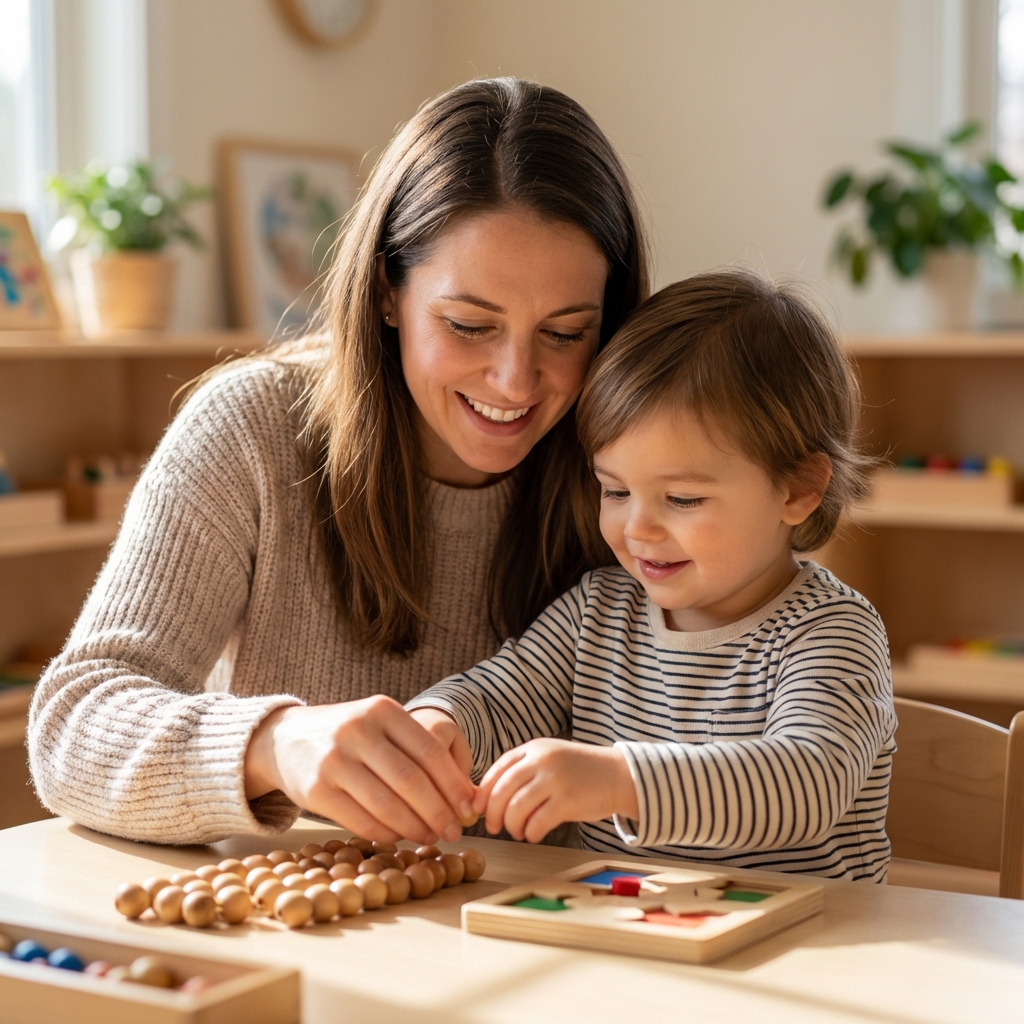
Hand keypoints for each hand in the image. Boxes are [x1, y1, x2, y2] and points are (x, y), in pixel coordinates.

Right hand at [243, 696, 475, 844]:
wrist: (285, 738)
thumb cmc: (349, 736)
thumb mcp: (381, 727)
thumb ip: (419, 752)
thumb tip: (465, 795)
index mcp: (382, 710)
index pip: (429, 750)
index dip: (453, 783)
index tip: (468, 807)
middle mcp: (358, 730)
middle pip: (411, 780)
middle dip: (438, 811)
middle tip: (454, 830)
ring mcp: (334, 760)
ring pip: (387, 804)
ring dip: (414, 827)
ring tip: (430, 837)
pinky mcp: (316, 790)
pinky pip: (361, 820)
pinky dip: (386, 833)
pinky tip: (399, 836)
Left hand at [473, 739, 639, 842]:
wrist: (617, 775)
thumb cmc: (579, 772)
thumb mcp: (549, 760)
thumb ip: (523, 771)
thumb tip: (488, 798)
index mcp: (533, 749)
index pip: (497, 770)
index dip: (484, 792)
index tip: (478, 808)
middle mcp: (542, 760)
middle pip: (502, 790)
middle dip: (493, 813)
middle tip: (494, 827)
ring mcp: (555, 779)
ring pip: (516, 808)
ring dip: (512, 825)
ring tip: (518, 831)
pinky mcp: (568, 801)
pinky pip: (537, 822)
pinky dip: (530, 832)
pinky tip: (533, 835)